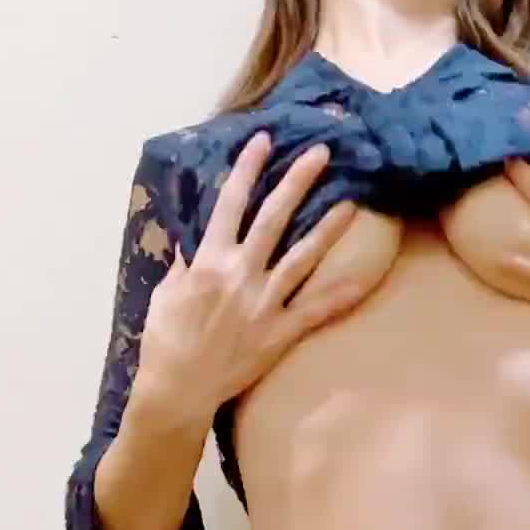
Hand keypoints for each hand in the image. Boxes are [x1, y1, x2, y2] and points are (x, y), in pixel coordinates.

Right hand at [136, 131, 362, 412]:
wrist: (178, 389)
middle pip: (274, 218)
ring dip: (328, 228)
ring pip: (303, 257)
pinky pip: (315, 311)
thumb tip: (195, 239)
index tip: (264, 140)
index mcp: (209, 259)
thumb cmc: (164, 340)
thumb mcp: (166, 293)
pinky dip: (341, 296)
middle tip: (322, 153)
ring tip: (351, 203)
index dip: (248, 168)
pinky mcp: (278, 334)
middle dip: (298, 181)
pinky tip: (365, 278)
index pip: (231, 203)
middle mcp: (240, 274)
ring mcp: (263, 304)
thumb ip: (186, 263)